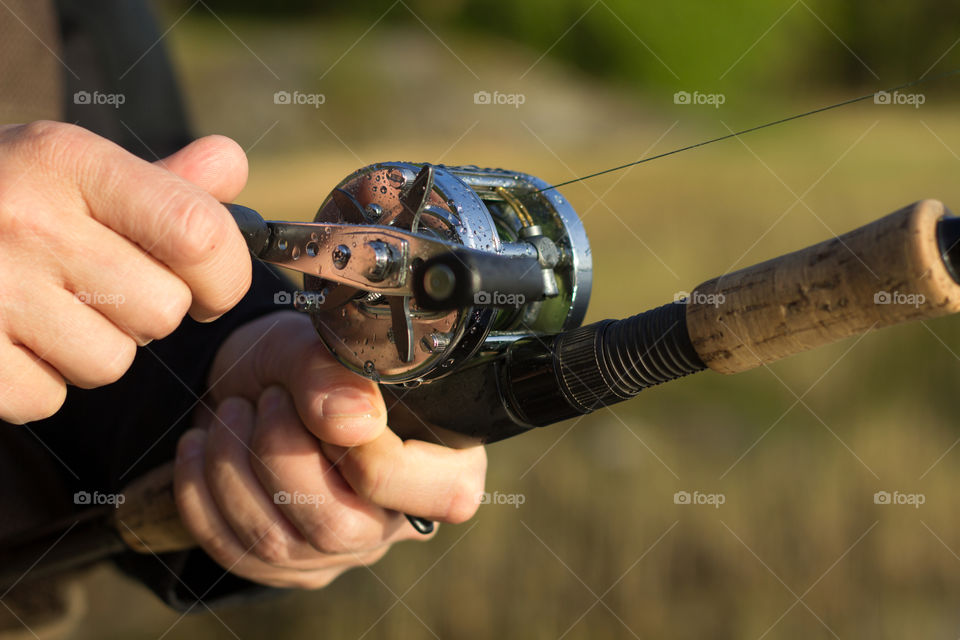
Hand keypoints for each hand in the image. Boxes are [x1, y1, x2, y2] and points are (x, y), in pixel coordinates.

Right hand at [0, 122, 251, 422]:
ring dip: (92, 347)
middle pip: (163, 311)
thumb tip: (231, 165)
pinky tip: (8, 338)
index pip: (198, 233)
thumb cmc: (0, 200)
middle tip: (96, 285)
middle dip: (146, 311)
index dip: (225, 273)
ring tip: (45, 308)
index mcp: (66, 162)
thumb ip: (159, 182)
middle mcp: (26, 221)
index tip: (209, 283)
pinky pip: (49, 399)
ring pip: (111, 362)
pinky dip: (38, 382)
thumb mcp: (68, 169)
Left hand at [173, 312, 486, 587]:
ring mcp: (342, 552)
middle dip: (282, 456)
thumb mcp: (315, 342)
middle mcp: (397, 520)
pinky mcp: (288, 566)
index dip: (374, 455)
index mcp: (444, 464)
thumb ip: (333, 373)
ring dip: (235, 465)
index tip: (326, 403)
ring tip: (233, 410)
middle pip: (341, 527)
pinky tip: (201, 446)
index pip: (436, 494)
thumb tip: (354, 424)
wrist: (256, 380)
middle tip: (266, 399)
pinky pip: (234, 553)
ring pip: (277, 544)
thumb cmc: (307, 360)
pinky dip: (201, 493)